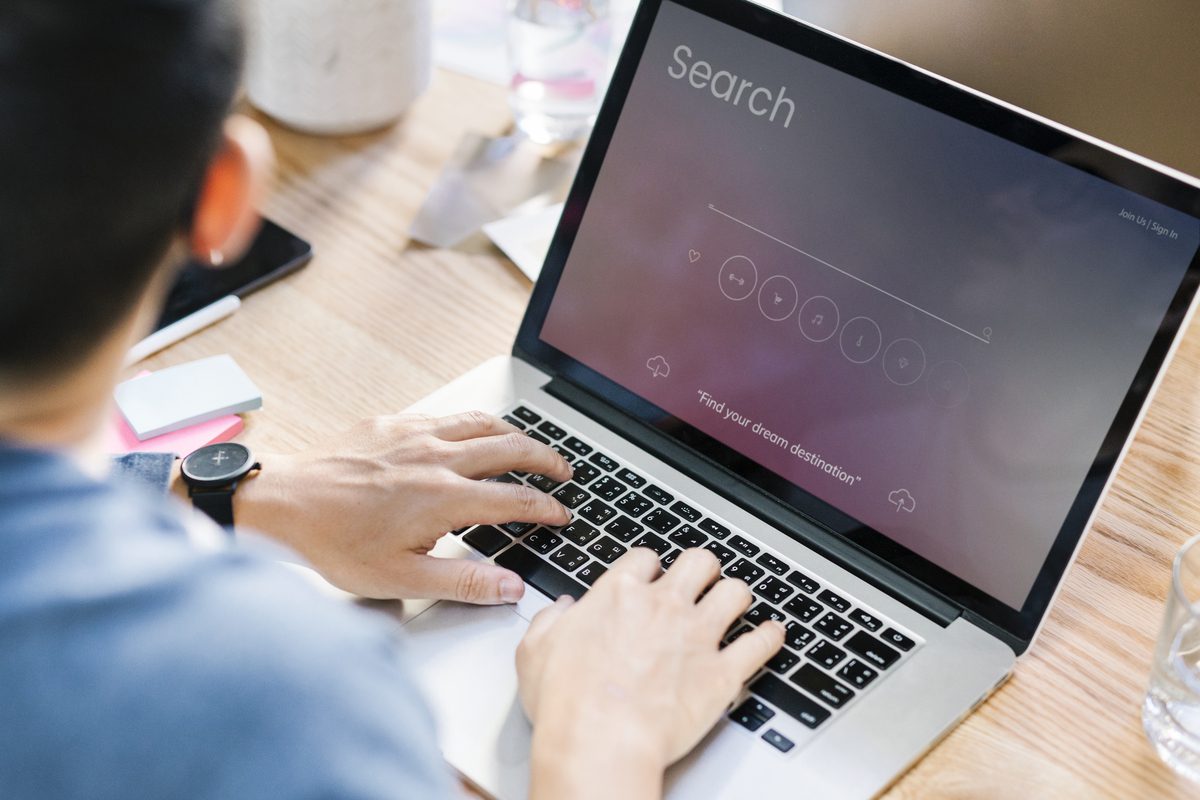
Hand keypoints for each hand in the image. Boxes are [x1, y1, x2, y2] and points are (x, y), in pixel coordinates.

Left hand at [232, 411, 572, 600]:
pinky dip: (473, 422)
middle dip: (545, 458)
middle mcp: (436, 458)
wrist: (284, 502)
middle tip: (563, 471)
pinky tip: (471, 432)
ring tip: (530, 445)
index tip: (561, 514)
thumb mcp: (401, 579)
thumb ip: (464, 582)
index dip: (546, 507)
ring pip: (482, 423)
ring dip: (515, 433)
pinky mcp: (392, 423)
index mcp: (444, 498)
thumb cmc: (335, 542)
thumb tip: (510, 587)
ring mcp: (414, 435)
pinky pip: (446, 414)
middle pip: (510, 447)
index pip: (514, 499)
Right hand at [516, 548, 785, 799]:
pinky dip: (770, 637)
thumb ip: (550, 622)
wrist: (601, 740)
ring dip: (735, 596)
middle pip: (698, 561)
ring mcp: (697, 636)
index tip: (650, 579)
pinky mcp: (722, 672)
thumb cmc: (567, 703)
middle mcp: (663, 606)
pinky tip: (771, 635)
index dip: (649, 568)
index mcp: (618, 595)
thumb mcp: (534, 652)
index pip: (645, 559)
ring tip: (734, 603)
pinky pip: (760, 644)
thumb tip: (562, 611)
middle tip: (698, 582)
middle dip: (700, 569)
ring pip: (735, 592)